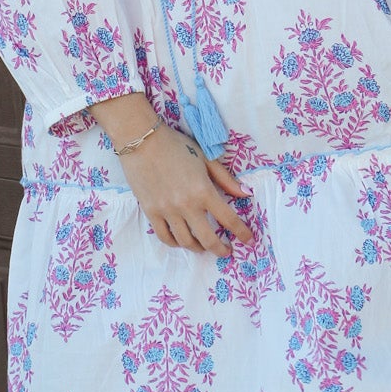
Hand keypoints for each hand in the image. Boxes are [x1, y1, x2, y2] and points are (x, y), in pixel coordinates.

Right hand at [119, 125, 254, 253]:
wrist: (141, 140)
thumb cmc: (176, 145)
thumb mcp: (206, 158)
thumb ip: (226, 179)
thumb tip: (245, 194)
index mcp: (203, 190)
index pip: (228, 219)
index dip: (241, 233)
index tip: (249, 240)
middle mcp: (186, 205)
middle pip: (207, 239)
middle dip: (220, 249)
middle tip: (226, 251)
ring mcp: (167, 210)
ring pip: (185, 242)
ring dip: (198, 248)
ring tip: (204, 247)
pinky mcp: (151, 212)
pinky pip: (165, 237)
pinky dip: (175, 243)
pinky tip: (182, 241)